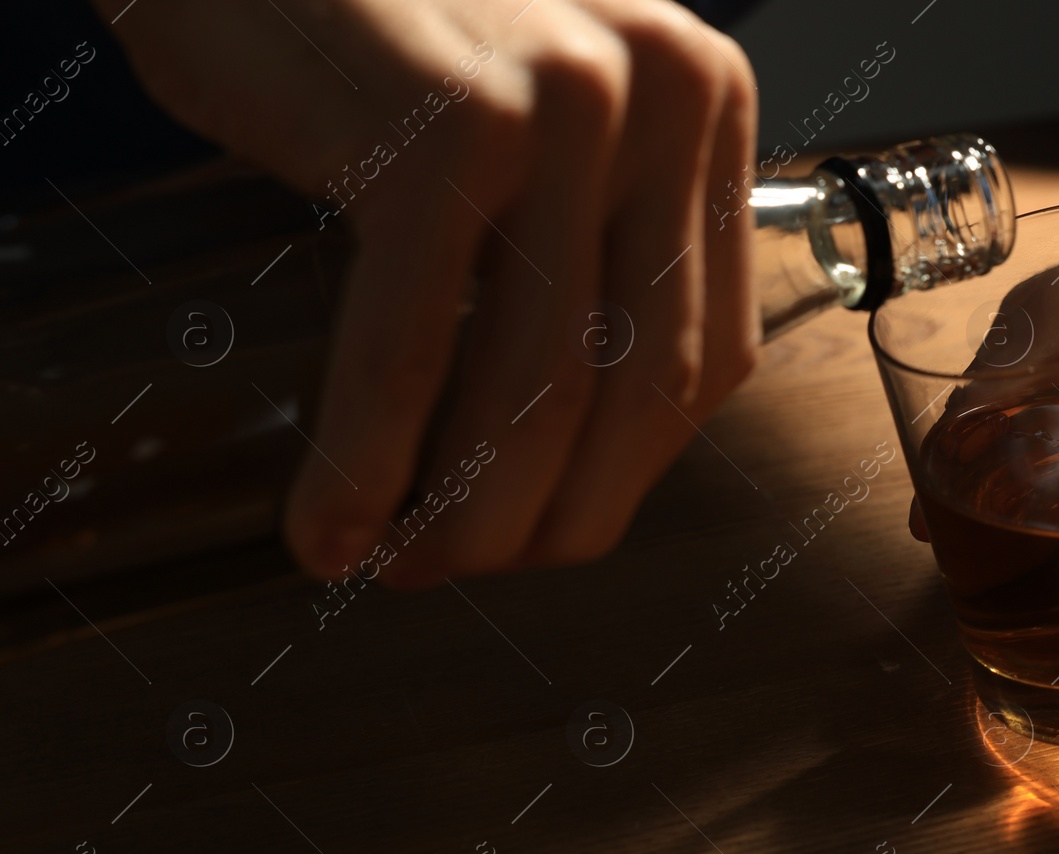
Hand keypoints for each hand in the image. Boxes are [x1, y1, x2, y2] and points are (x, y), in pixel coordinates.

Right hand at [96, 0, 759, 581]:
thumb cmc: (380, 31)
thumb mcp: (536, 121)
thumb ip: (588, 248)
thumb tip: (576, 454)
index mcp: (703, 107)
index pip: (703, 355)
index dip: (623, 477)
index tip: (550, 530)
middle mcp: (661, 98)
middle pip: (631, 386)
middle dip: (542, 516)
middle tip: (457, 570)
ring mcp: (564, 108)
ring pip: (535, 387)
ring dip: (461, 512)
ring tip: (396, 565)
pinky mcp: (446, 131)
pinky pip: (411, 351)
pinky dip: (367, 461)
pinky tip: (331, 526)